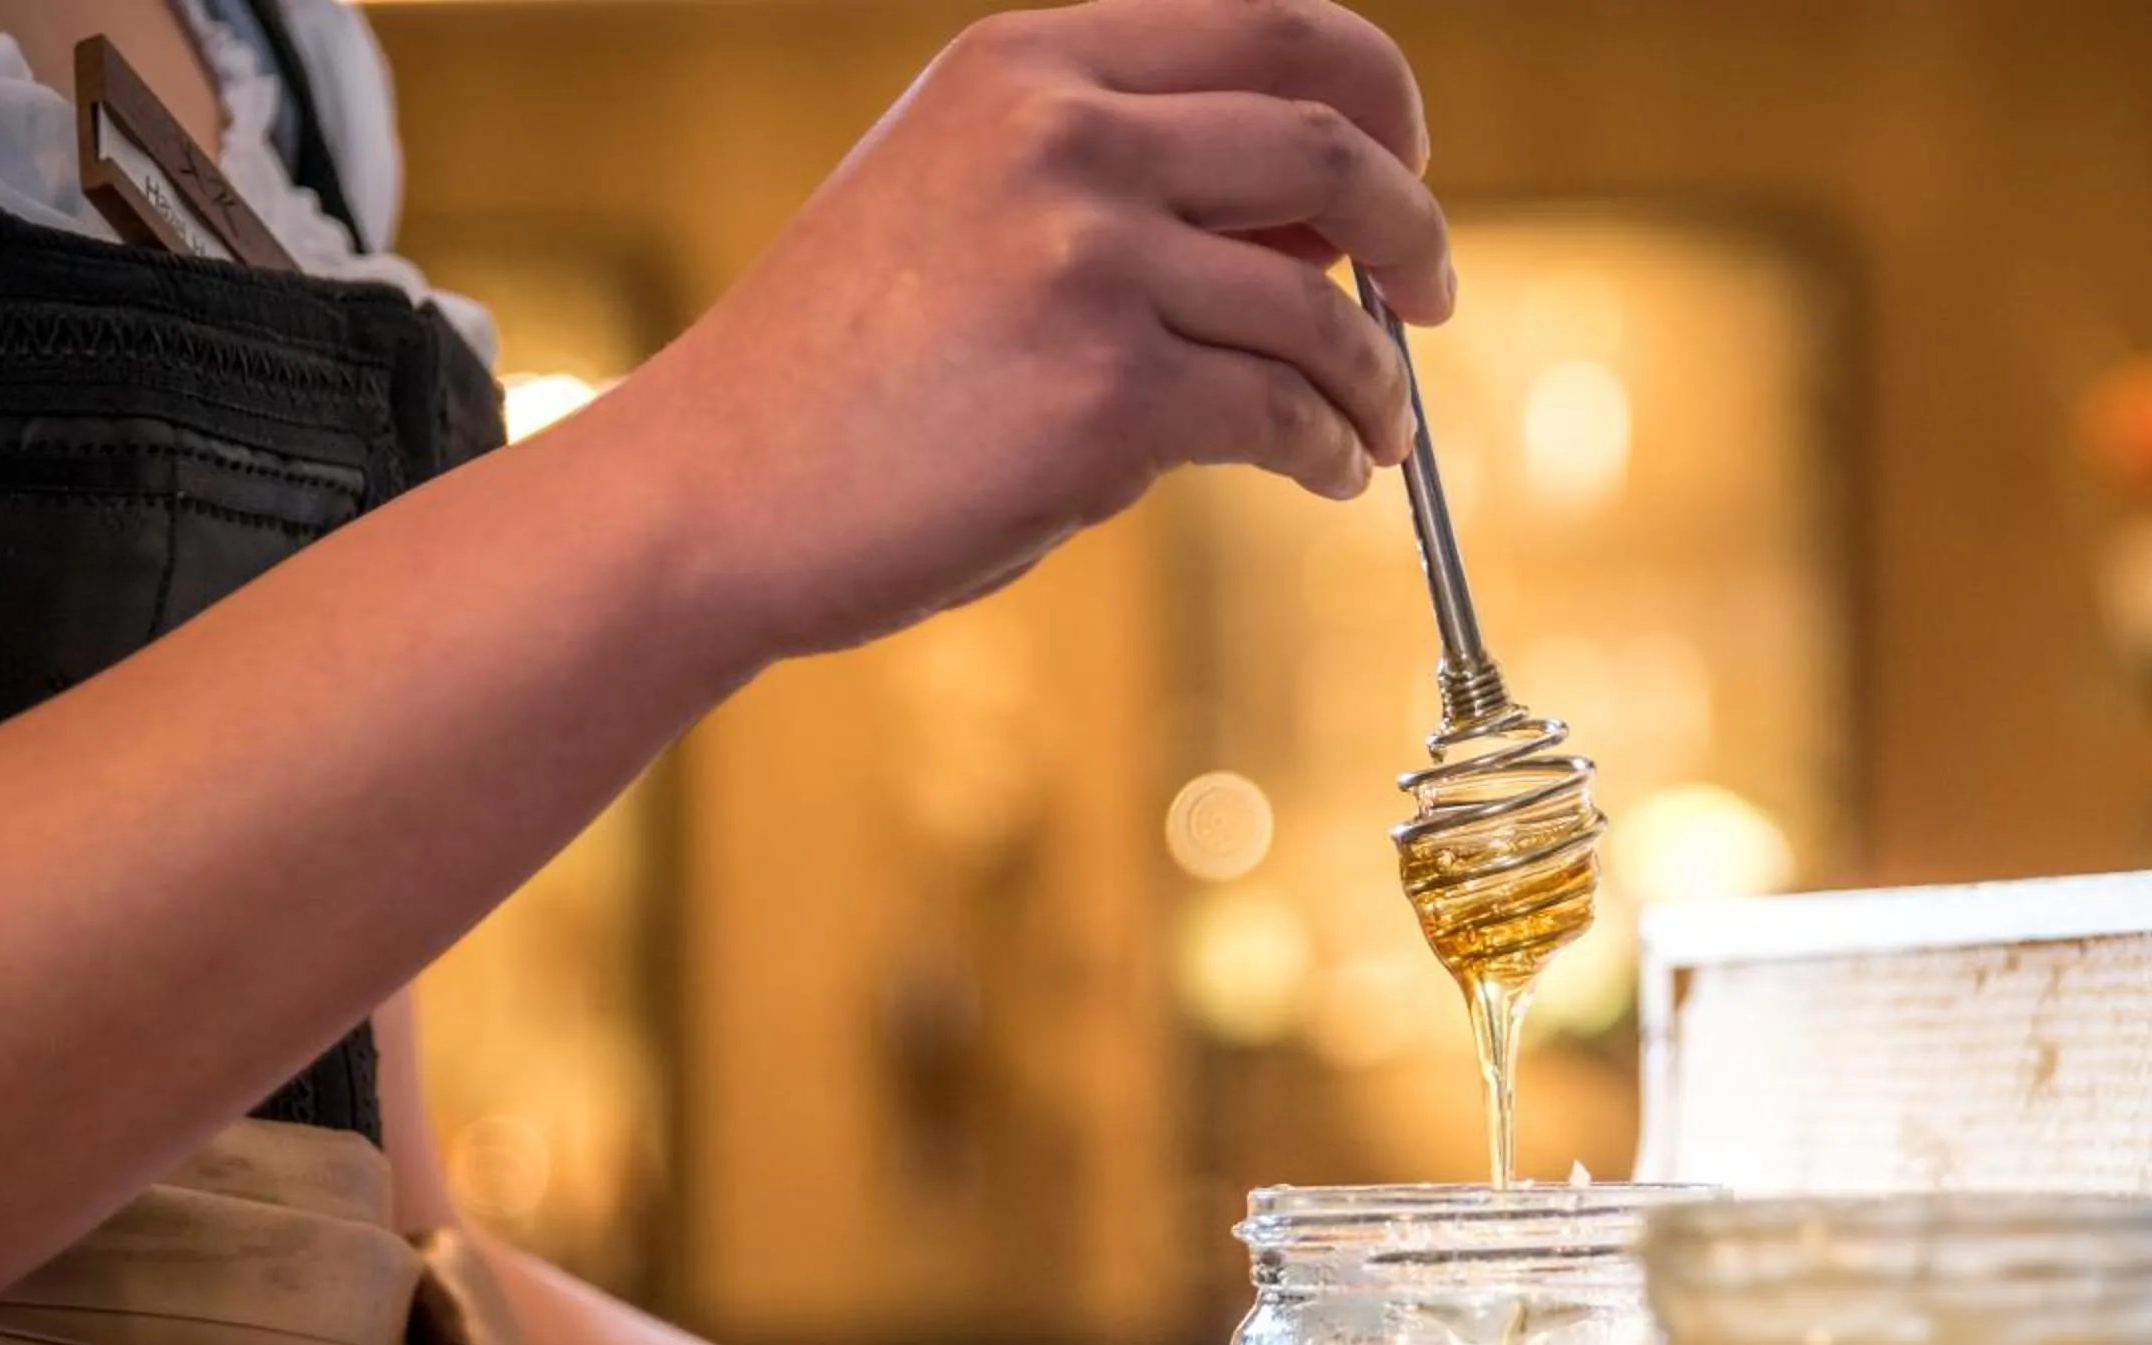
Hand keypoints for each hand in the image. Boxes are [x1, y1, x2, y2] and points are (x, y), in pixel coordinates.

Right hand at [607, 0, 1453, 672]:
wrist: (715, 491)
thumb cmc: (844, 373)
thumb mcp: (967, 202)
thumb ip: (1127, 179)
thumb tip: (1324, 219)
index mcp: (1030, 63)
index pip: (1275, 28)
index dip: (1378, 97)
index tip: (1405, 168)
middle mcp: (1062, 136)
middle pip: (1331, 144)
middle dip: (1417, 228)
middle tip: (1435, 294)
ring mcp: (1085, 262)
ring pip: (1320, 308)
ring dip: (1379, 382)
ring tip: (1376, 432)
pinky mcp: (1106, 397)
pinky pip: (1283, 415)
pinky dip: (1329, 453)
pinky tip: (1325, 473)